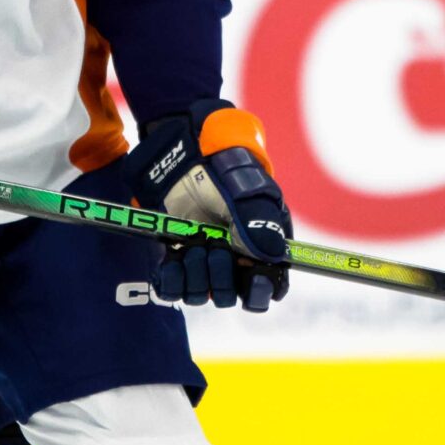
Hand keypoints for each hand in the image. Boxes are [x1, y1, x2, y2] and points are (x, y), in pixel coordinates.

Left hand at [125, 100, 292, 311]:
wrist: (182, 148)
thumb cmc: (223, 166)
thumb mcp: (247, 192)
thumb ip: (261, 225)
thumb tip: (273, 260)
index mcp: (261, 244)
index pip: (269, 286)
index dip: (260, 290)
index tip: (249, 276)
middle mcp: (232, 257)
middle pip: (231, 295)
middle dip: (222, 277)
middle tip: (214, 248)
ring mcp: (202, 258)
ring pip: (201, 294)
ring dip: (196, 277)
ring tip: (192, 247)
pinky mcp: (174, 254)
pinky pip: (172, 288)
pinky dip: (171, 281)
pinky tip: (172, 260)